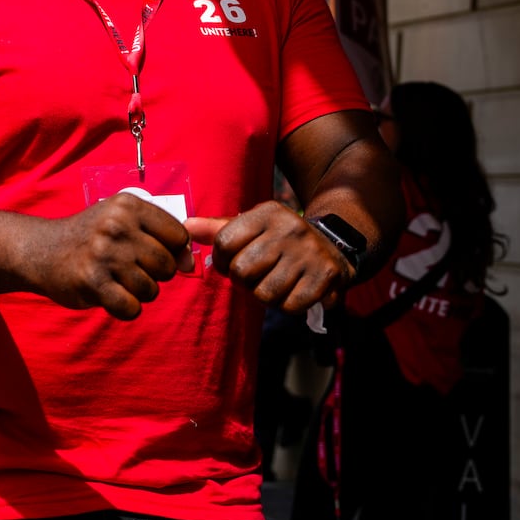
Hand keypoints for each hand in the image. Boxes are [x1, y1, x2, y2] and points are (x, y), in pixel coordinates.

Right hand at [30, 193, 191, 319]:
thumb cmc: (91, 237)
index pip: (178, 236)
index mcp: (128, 206)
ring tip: (115, 279)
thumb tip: (189, 264)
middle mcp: (116, 226)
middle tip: (127, 268)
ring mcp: (103, 254)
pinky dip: (124, 308)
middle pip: (167, 266)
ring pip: (151, 290)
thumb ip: (160, 236)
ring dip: (138, 292)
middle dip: (154, 274)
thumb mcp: (123, 221)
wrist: (41, 250)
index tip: (147, 252)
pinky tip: (109, 294)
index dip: (170, 250)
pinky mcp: (92, 282)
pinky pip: (131, 308)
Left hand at [186, 201, 354, 311]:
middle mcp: (289, 229)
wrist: (335, 245)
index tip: (230, 264)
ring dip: (265, 296)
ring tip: (273, 283)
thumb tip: (185, 227)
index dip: (222, 261)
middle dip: (243, 281)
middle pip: (242, 271)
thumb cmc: (279, 239)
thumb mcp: (251, 226)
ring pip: (265, 293)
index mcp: (267, 213)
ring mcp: (309, 252)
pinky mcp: (326, 275)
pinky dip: (287, 305)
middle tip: (254, 277)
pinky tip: (293, 291)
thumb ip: (216, 229)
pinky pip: (290, 305)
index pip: (224, 242)